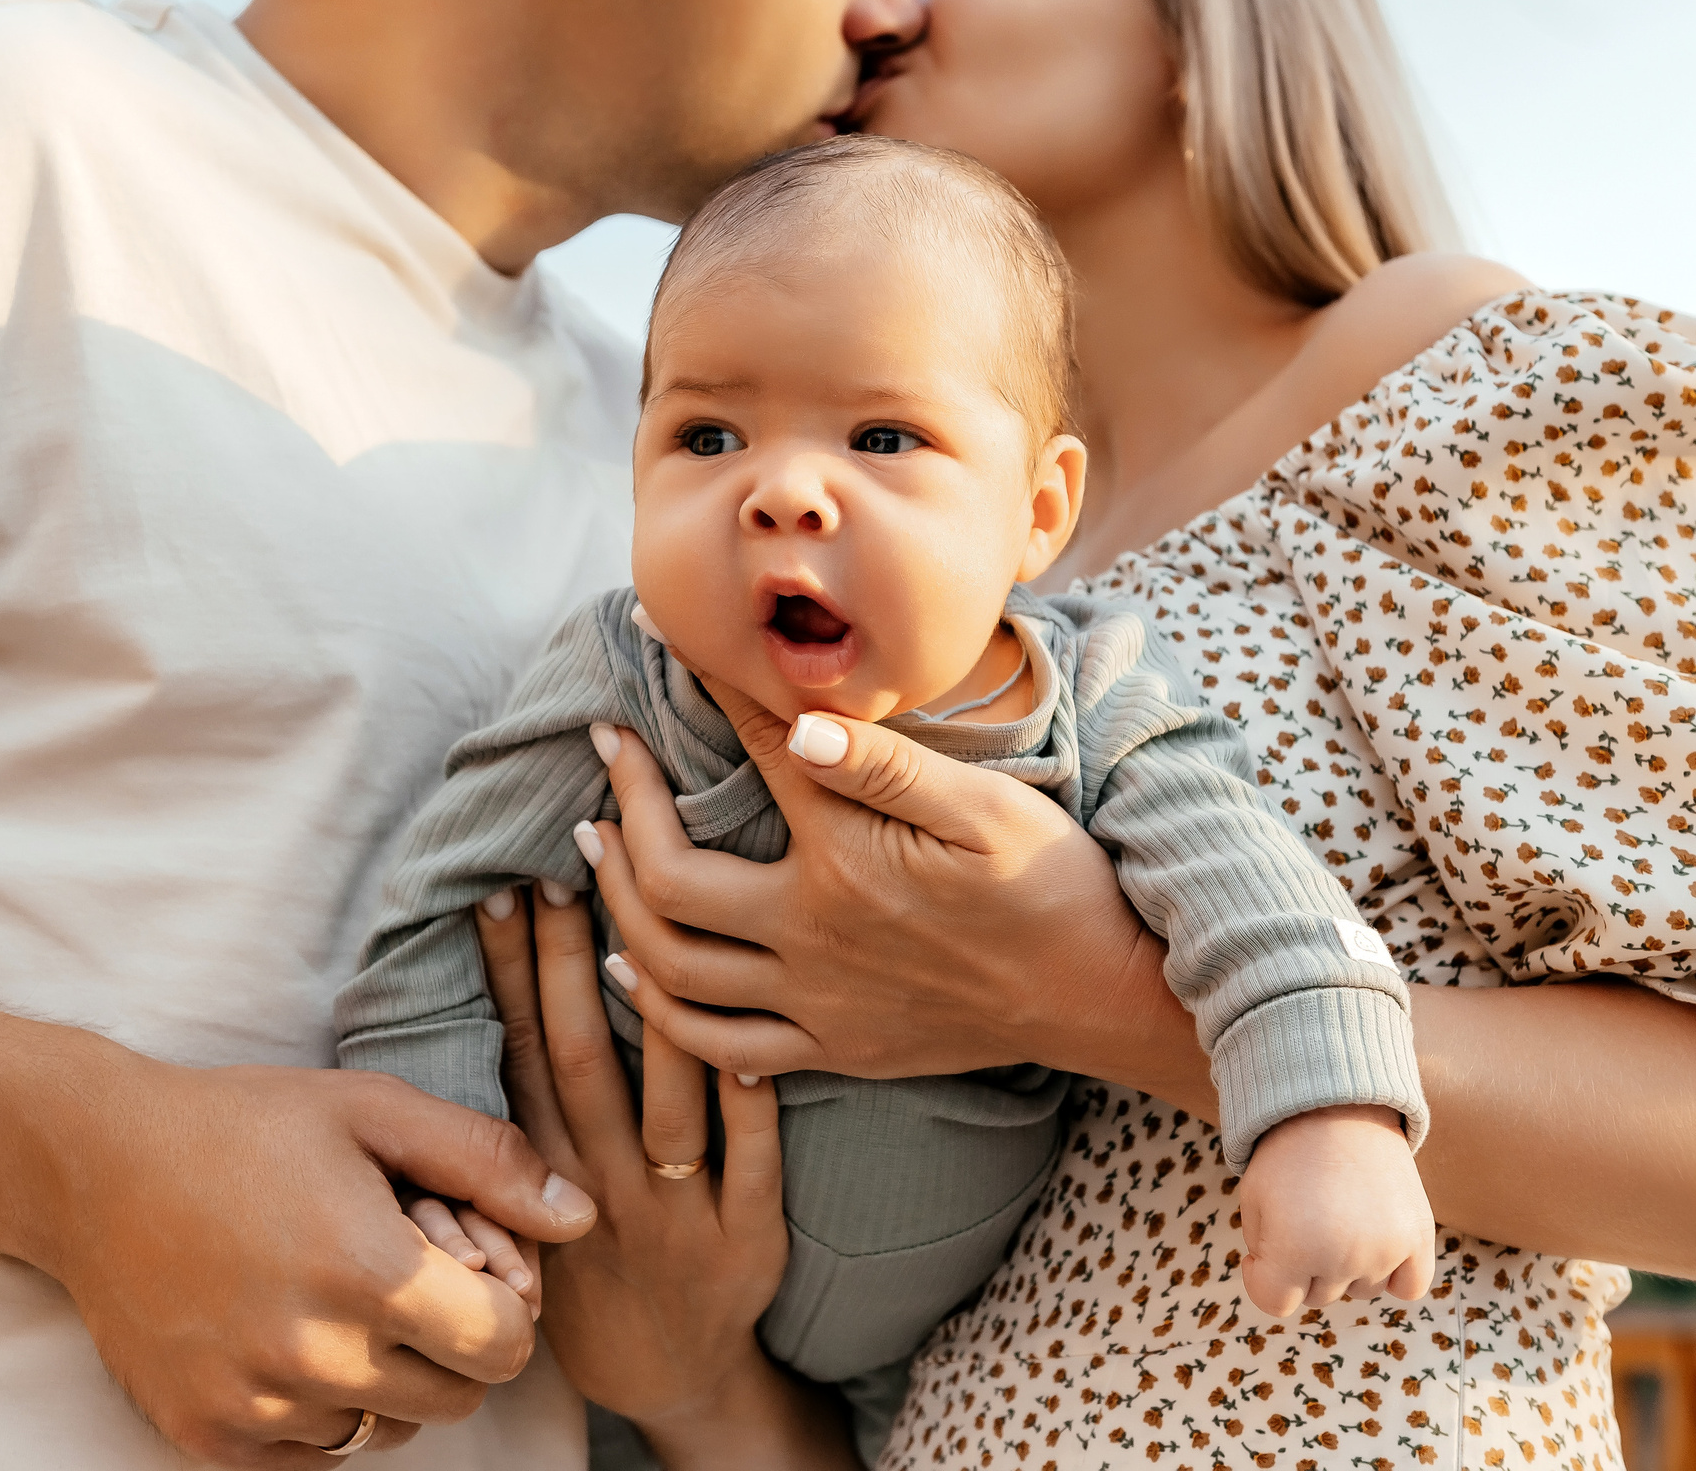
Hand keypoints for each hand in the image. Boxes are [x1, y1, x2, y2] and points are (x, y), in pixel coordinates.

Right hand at [33, 1060, 596, 1466]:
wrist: (93, 1168)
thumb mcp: (373, 1110)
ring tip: (340, 1303)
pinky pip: (314, 1455)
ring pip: (387, 1432)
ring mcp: (256, 1405)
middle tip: (404, 1281)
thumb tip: (580, 1216)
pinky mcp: (210, 1437)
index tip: (470, 1270)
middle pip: (455, 1398)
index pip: (503, 1346)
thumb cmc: (245, 1126)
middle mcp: (313, 1354)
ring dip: (388, 1382)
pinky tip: (290, 1336)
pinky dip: (322, 1410)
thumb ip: (488, 1163)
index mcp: (367, 1270)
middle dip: (453, 1345)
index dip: (505, 1307)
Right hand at [476, 885, 859, 1468]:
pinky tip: (751, 1044)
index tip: (507, 883)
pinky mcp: (745, 1244)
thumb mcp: (529, 1204)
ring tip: (649, 924)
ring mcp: (673, 1216)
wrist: (664, 1380)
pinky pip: (750, 1167)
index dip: (510, 970)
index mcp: (541, 1172)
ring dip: (653, 1014)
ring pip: (660, 1104)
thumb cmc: (589, 1263)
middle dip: (567, 957)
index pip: (519, 1051)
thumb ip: (524, 1111)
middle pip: (578, 1058)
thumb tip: (511, 990)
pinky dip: (749, 1109)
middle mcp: (597, 1188)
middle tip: (571, 861)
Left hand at [581, 698, 1209, 1105]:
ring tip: (595, 853)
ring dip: (618, 908)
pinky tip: (635, 972)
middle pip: (668, 883)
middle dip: (622, 809)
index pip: (753, 758)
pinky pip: (717, 1045)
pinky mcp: (833, 1050)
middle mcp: (812, 938)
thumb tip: (800, 717)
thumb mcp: (986, 804)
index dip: (703, 695)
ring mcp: (816, 1005)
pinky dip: (660, 1011)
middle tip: (604, 754)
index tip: (661, 645)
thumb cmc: (1053, 885)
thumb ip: (885, 762)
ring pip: (672, 971)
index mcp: (845, 861)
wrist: (1100, 997)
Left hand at [1234, 1105, 1435, 1317]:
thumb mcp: (1253, 1203)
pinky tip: (1376, 1245)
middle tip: (1304, 1216)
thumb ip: (1264, 1257)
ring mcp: (1386, 1249)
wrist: (1336, 1107)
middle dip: (1302, 1266)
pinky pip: (1409, 1287)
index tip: (1260, 1250)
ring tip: (1338, 1215)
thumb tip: (1292, 1287)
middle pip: (1318, 1296)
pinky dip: (1394, 1276)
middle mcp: (1344, 1257)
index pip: (1275, 1303)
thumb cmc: (1286, 1155)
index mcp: (1293, 1250)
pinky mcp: (1419, 1237)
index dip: (1260, 1276)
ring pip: (1359, 1290)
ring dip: (1346, 1267)